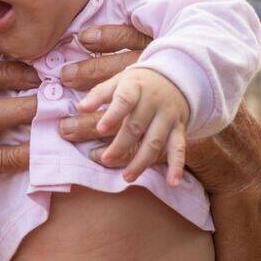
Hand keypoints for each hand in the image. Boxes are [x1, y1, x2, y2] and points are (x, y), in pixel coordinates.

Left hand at [76, 65, 189, 185]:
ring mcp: (168, 117)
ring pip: (155, 142)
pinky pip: (179, 149)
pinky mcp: (179, 129)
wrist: (177, 77)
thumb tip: (81, 107)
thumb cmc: (139, 84)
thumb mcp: (119, 81)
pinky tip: (173, 183)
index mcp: (136, 87)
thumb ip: (99, 94)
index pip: (125, 100)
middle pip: (137, 126)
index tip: (100, 129)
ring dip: (141, 161)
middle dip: (121, 145)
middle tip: (106, 159)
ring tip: (127, 178)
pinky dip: (177, 166)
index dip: (113, 115)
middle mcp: (154, 102)